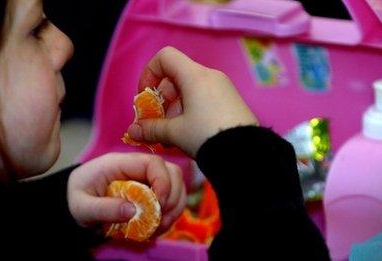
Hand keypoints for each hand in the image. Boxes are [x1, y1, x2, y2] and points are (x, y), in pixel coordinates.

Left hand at [67, 152, 186, 233]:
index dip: (163, 182)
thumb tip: (132, 211)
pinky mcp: (152, 189)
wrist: (74, 198)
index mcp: (121, 163)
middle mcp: (139, 167)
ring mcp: (147, 178)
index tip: (159, 204)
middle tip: (161, 219)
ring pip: (176, 184)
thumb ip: (104, 208)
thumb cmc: (77, 197)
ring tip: (160, 226)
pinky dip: (170, 213)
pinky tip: (157, 226)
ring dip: (174, 206)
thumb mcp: (82, 206)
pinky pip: (171, 197)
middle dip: (173, 197)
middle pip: (171, 172)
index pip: (153, 163)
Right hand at [127, 46, 258, 157]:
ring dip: (175, 111)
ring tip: (172, 137)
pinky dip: (191, 112)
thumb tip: (133, 131)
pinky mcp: (231, 101)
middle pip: (176, 76)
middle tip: (157, 123)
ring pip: (190, 91)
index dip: (149, 73)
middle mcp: (210, 76)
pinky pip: (204, 99)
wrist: (248, 153)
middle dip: (162, 100)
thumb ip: (151, 129)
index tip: (146, 96)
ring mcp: (223, 88)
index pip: (165, 57)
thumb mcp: (175, 133)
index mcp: (195, 76)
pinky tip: (190, 137)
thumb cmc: (208, 136)